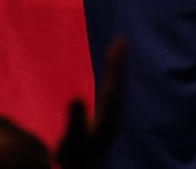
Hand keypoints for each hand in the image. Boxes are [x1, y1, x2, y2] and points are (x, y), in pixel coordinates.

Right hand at [55, 38, 124, 168]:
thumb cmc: (77, 160)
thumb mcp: (73, 142)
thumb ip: (77, 121)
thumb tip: (77, 97)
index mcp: (108, 116)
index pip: (114, 85)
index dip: (116, 64)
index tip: (120, 43)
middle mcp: (114, 115)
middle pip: (119, 83)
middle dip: (119, 61)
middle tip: (122, 40)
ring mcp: (112, 119)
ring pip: (118, 88)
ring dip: (117, 68)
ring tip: (119, 50)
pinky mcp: (107, 122)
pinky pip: (112, 94)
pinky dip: (112, 81)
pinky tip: (111, 76)